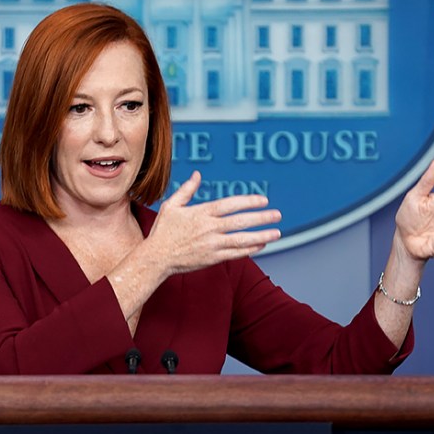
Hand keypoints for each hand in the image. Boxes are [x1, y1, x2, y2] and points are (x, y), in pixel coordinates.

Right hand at [146, 171, 281, 275]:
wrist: (156, 258)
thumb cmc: (163, 231)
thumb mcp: (171, 205)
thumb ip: (187, 190)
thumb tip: (197, 174)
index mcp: (201, 213)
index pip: (230, 204)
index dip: (249, 201)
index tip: (263, 200)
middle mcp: (209, 228)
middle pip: (241, 221)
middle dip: (262, 217)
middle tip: (277, 214)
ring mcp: (212, 244)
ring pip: (242, 239)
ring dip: (262, 235)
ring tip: (277, 232)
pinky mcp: (212, 258)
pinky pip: (236, 253)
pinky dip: (250, 249)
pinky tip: (262, 245)